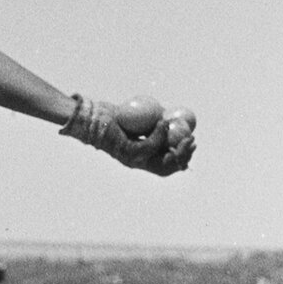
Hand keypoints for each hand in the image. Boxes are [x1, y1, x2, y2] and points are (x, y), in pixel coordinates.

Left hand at [60, 96, 196, 176]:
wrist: (90, 117)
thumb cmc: (111, 115)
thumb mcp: (137, 120)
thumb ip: (152, 123)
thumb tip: (172, 117)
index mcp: (140, 157)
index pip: (166, 165)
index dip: (182, 158)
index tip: (192, 142)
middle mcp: (137, 162)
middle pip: (168, 168)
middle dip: (184, 156)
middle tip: (192, 140)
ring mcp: (132, 159)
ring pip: (162, 160)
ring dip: (177, 146)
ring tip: (183, 132)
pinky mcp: (127, 152)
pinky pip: (150, 145)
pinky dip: (160, 134)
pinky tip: (164, 122)